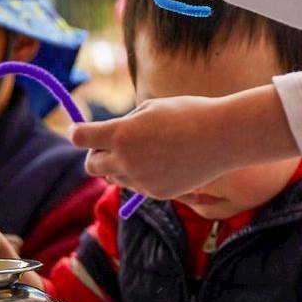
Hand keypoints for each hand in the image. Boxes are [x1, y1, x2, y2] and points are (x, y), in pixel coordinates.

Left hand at [70, 86, 297, 201]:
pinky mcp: (157, 193)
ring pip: (114, 177)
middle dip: (97, 154)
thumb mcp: (150, 109)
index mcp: (121, 134)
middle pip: (91, 165)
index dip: (78, 131)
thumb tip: (111, 137)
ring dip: (120, 165)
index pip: (79, 137)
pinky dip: (142, 175)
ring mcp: (141, 180)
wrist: (223, 137)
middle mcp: (126, 160)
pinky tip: (163, 161)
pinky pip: (138, 186)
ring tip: (145, 150)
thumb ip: (125, 125)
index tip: (84, 129)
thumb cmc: (188, 113)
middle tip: (112, 144)